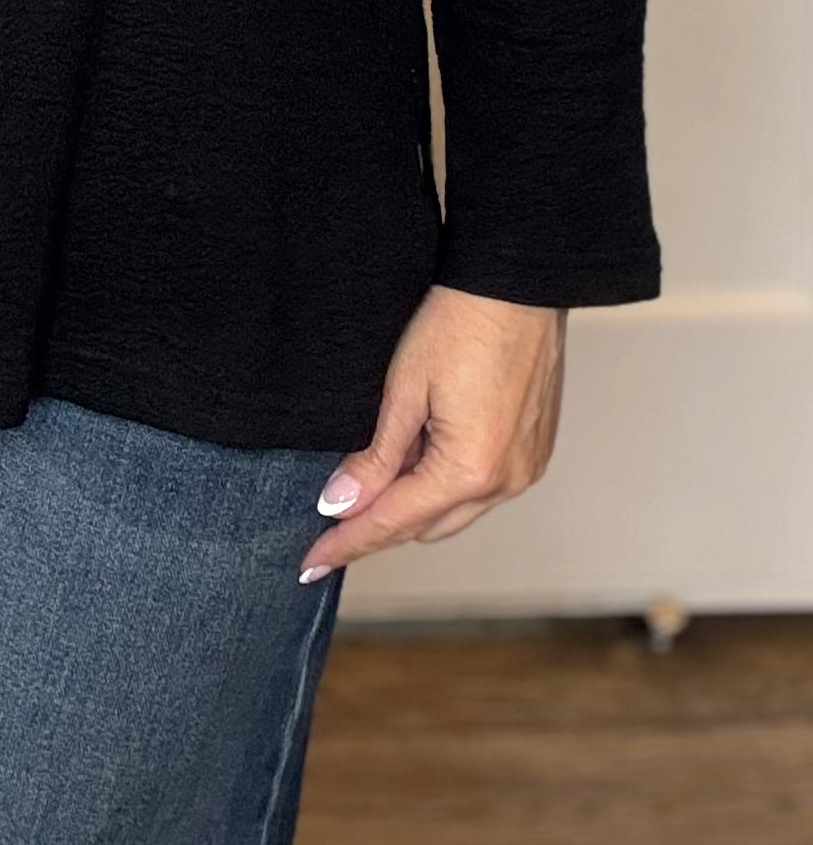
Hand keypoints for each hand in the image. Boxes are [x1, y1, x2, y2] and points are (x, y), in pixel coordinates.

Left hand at [297, 284, 566, 580]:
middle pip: (425, 527)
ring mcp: (525, 469)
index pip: (392, 523)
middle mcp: (505, 481)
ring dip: (413, 504)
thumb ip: (374, 457)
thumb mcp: (402, 389)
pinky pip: (481, 489)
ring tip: (373, 473)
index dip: (347, 541)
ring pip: (454, 511)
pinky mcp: (533, 451)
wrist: (516, 282)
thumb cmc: (460, 323)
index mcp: (469, 470)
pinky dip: (445, 484)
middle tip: (331, 514)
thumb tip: (341, 503)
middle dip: (378, 524)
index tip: (311, 561)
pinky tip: (418, 454)